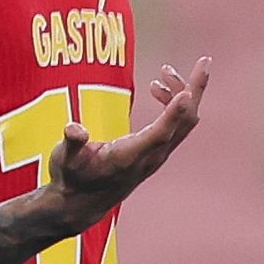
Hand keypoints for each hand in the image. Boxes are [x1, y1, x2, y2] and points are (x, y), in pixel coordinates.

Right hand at [36, 61, 210, 226]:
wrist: (82, 202)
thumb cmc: (71, 177)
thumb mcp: (63, 160)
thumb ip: (71, 143)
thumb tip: (75, 129)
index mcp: (130, 156)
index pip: (159, 134)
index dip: (173, 113)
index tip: (187, 92)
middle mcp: (151, 157)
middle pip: (185, 123)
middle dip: (194, 90)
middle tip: (199, 61)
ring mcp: (158, 155)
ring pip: (186, 123)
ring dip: (184, 93)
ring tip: (162, 73)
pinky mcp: (158, 152)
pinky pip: (178, 125)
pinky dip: (176, 104)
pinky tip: (155, 89)